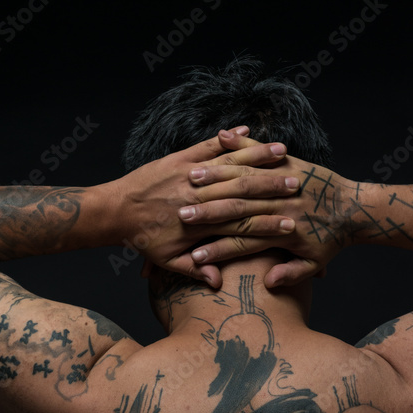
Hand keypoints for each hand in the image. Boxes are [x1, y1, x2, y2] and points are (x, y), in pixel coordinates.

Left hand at [108, 128, 302, 283]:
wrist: (112, 211)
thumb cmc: (141, 238)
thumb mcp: (167, 260)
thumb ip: (194, 270)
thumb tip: (217, 282)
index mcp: (200, 224)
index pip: (240, 223)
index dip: (268, 223)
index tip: (293, 223)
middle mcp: (198, 197)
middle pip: (242, 190)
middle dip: (272, 185)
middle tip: (299, 183)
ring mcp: (189, 174)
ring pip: (229, 163)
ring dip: (258, 156)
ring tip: (284, 152)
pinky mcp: (180, 158)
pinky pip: (209, 145)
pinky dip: (229, 139)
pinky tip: (249, 130)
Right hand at [177, 129, 356, 286]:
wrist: (356, 210)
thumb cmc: (331, 240)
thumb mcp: (314, 263)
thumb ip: (291, 274)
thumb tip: (269, 284)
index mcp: (281, 233)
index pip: (242, 243)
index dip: (217, 251)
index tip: (194, 257)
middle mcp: (279, 206)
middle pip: (236, 209)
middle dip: (206, 212)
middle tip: (180, 214)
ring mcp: (283, 181)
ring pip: (244, 177)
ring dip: (216, 177)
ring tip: (191, 177)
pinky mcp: (288, 163)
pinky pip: (261, 152)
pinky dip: (243, 143)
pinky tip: (222, 136)